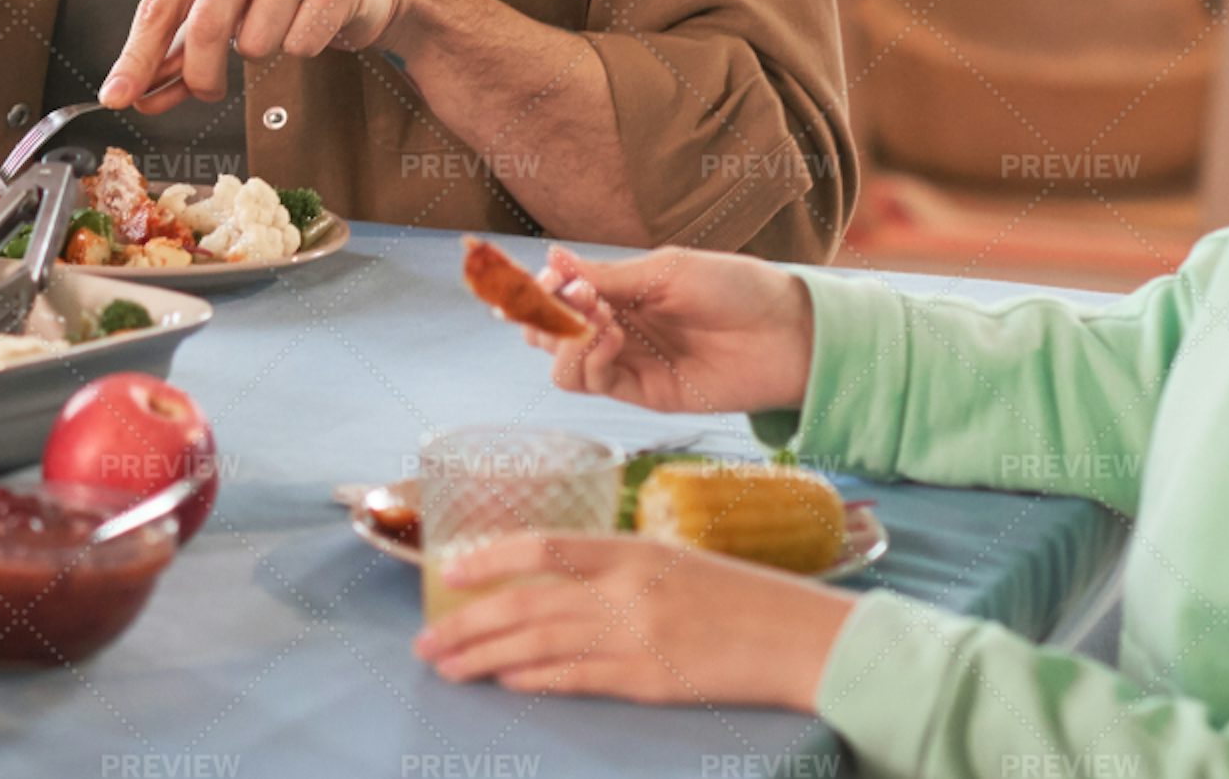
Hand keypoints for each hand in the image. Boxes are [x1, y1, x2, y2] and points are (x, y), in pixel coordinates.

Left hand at [96, 0, 407, 112]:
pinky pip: (301, 43)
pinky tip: (311, 20)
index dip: (137, 57)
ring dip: (262, 51)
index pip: (159, 4)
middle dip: (201, 76)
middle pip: (205, 27)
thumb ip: (177, 50)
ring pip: (257, 41)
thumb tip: (136, 93)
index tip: (117, 96)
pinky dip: (302, 46)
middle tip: (209, 91)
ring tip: (279, 24)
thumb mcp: (221, 6)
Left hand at [415, 531, 853, 706]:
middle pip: (527, 602)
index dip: (489, 558)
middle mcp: (628, 588)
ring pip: (540, 643)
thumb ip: (616, 569)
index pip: (544, 546)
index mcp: (633, 548)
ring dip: (485, 656)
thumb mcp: (674, 561)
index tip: (448, 572)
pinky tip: (504, 681)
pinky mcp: (651, 681)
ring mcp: (638, 636)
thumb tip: (551, 586)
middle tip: (425, 641)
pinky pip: (577, 679)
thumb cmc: (740, 598)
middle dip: (468, 622)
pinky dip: (534, 679)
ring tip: (447, 667)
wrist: (802, 638)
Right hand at [516, 244, 814, 415]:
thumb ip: (606, 276)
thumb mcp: (665, 271)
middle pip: (546, 333)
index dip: (535, 289)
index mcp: (619, 291)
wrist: (786, 333)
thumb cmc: (734, 288)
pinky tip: (613, 335)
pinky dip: (590, 358)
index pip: (555, 296)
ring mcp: (628, 363)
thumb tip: (550, 259)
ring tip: (595, 314)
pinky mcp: (645, 393)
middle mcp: (616, 328)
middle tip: (565, 295)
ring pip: (561, 365)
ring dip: (564, 338)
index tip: (536, 278)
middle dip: (541, 315)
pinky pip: (594, 383)